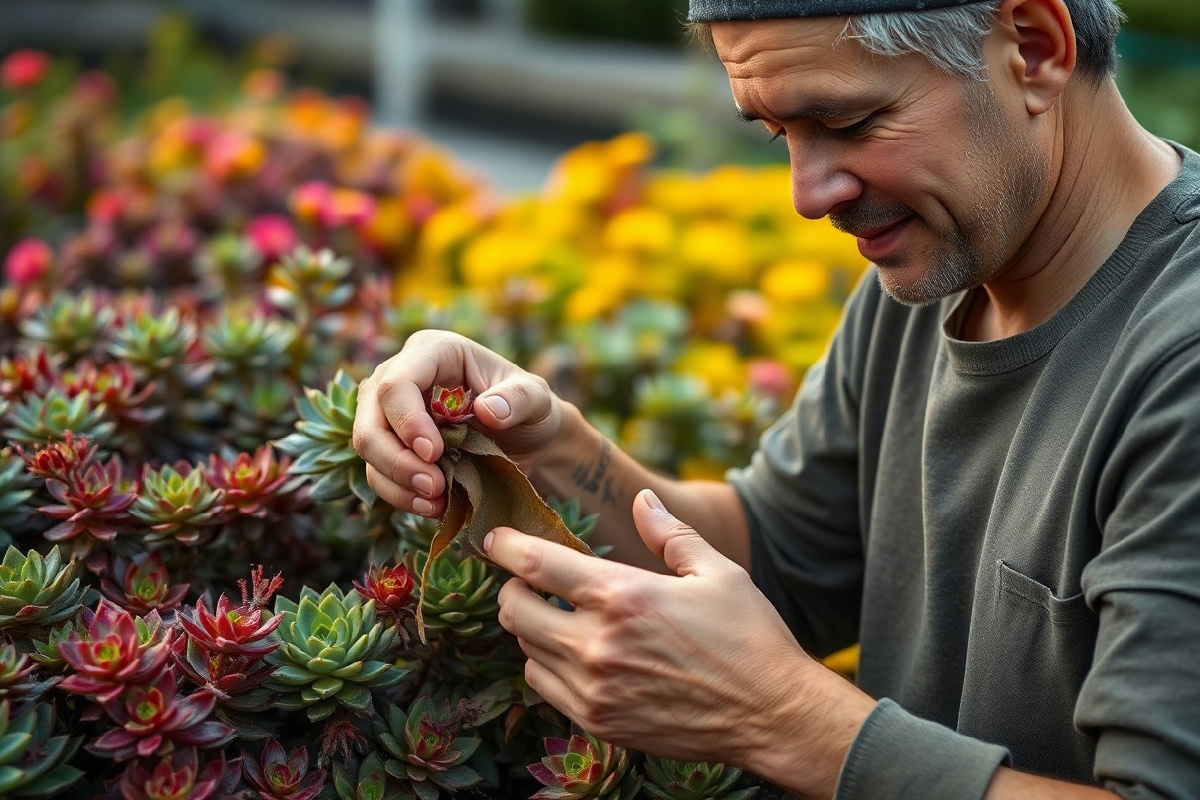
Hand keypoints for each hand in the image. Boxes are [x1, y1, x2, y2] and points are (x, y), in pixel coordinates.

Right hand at [353, 330, 562, 516]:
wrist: (527, 440)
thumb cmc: (529, 410)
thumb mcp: (538, 399)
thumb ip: (519, 398)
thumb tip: (487, 409)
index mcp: (433, 351)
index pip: (397, 383)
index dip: (408, 421)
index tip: (435, 454)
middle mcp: (400, 375)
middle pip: (370, 419)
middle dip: (397, 459)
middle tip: (434, 486)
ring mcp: (388, 411)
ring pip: (367, 448)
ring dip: (397, 481)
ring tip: (436, 500)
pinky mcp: (390, 443)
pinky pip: (377, 472)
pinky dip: (400, 494)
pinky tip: (432, 506)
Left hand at [488, 488, 871, 790]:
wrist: (772, 714)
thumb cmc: (749, 636)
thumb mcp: (716, 571)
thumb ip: (669, 533)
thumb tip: (642, 498)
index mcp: (624, 597)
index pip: (536, 565)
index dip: (505, 547)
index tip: (493, 539)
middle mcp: (599, 645)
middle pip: (515, 611)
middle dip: (512, 589)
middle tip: (527, 581)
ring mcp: (595, 690)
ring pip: (526, 652)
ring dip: (531, 629)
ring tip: (556, 616)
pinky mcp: (600, 722)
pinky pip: (545, 688)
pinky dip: (546, 667)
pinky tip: (574, 654)